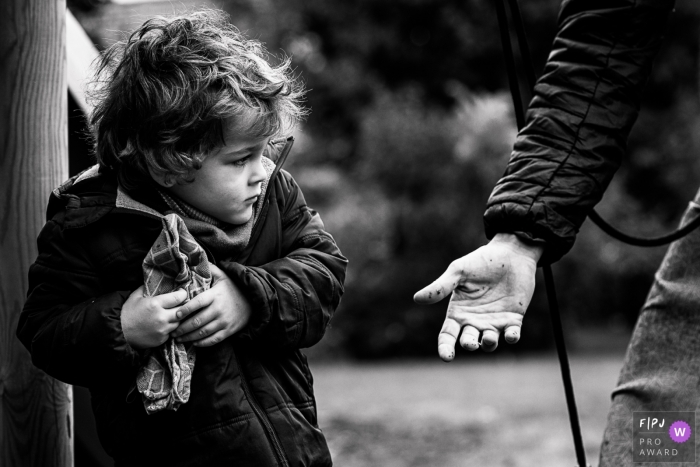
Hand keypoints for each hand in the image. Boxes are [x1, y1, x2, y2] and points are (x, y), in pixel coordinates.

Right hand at [121, 286, 187, 348]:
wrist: (119, 333)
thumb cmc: (127, 313)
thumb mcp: (135, 296)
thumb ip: (147, 287)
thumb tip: (156, 280)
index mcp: (155, 304)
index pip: (178, 298)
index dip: (182, 294)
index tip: (182, 293)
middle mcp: (161, 317)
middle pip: (182, 311)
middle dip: (183, 306)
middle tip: (180, 304)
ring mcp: (162, 330)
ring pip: (179, 322)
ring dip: (177, 318)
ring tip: (173, 314)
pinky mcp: (162, 339)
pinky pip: (172, 332)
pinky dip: (170, 328)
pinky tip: (164, 325)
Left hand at [171, 264, 251, 346]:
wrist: (253, 302)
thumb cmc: (234, 289)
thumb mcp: (223, 277)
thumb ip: (210, 270)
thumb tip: (194, 260)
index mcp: (215, 296)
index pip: (198, 303)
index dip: (185, 309)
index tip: (175, 314)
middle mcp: (219, 310)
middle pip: (198, 321)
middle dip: (183, 328)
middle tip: (172, 331)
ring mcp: (224, 321)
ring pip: (203, 332)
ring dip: (189, 337)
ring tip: (179, 338)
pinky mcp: (228, 331)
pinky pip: (213, 340)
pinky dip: (202, 343)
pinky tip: (193, 342)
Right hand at [414, 233, 542, 359]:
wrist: (510, 253)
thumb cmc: (481, 261)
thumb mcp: (458, 272)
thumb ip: (441, 287)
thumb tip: (417, 298)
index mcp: (458, 311)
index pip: (447, 335)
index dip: (445, 348)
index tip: (447, 357)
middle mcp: (474, 320)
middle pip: (467, 341)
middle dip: (469, 345)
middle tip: (470, 342)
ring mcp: (494, 321)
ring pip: (489, 343)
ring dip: (489, 344)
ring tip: (490, 336)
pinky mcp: (513, 319)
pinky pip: (512, 335)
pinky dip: (511, 337)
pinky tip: (511, 334)